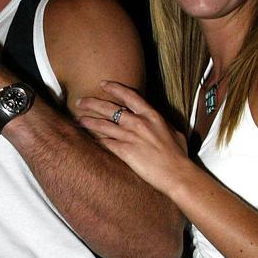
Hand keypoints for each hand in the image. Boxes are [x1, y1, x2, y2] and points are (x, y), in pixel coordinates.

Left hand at [77, 80, 187, 195]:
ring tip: (78, 119)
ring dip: (89, 121)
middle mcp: (139, 123)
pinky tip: (87, 137)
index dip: (114, 88)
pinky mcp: (125, 151)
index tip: (102, 84)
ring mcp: (131, 137)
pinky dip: (96, 139)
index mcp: (152, 115)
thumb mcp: (174, 132)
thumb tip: (156, 121)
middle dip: (93, 103)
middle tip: (80, 101)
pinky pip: (105, 142)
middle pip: (110, 108)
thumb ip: (161, 123)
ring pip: (103, 125)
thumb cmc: (179, 155)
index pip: (129, 95)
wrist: (177, 173)